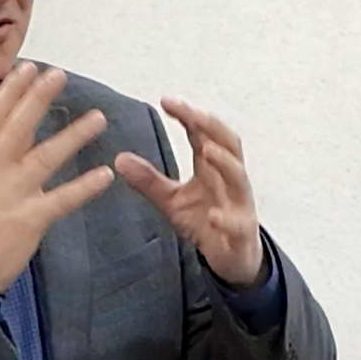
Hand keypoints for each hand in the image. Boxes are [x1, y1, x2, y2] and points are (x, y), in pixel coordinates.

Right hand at [0, 63, 113, 295]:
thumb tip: (2, 141)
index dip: (10, 91)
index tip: (26, 67)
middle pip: (18, 127)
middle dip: (38, 98)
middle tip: (59, 74)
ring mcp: (11, 194)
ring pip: (45, 157)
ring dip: (74, 135)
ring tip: (99, 118)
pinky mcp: (29, 219)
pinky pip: (62, 199)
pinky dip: (85, 187)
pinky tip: (105, 175)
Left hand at [113, 98, 263, 286]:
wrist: (232, 258)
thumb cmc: (206, 222)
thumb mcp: (172, 201)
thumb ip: (149, 180)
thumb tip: (119, 159)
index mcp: (212, 168)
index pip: (204, 134)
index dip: (189, 116)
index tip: (166, 101)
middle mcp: (230, 180)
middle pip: (229, 144)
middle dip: (212, 126)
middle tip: (191, 114)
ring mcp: (239, 205)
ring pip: (239, 177)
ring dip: (225, 163)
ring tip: (207, 151)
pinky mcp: (241, 233)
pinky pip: (238, 224)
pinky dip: (227, 219)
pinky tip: (214, 216)